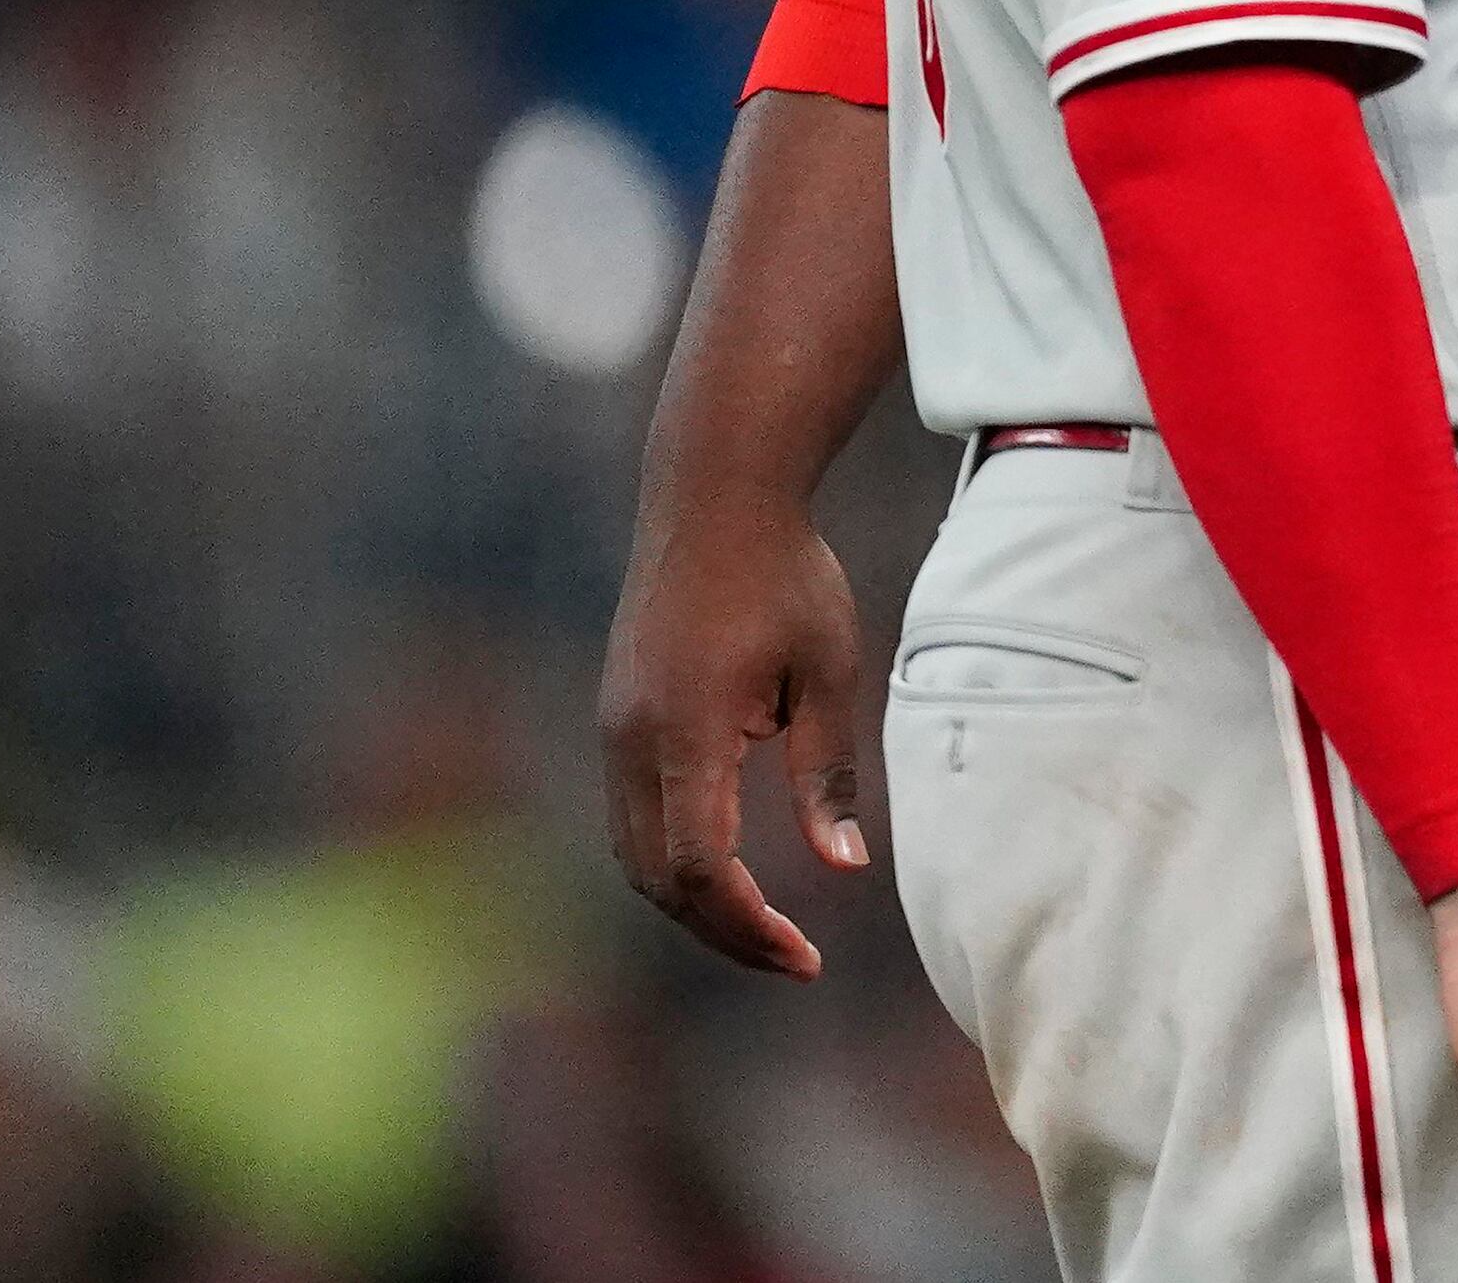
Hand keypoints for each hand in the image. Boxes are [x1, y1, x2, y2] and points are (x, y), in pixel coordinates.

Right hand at [596, 495, 870, 975]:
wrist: (715, 496)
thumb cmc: (786, 575)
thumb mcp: (830, 672)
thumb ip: (826, 776)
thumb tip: (843, 870)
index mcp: (687, 733)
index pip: (700, 869)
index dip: (749, 927)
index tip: (807, 958)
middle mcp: (632, 741)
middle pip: (659, 881)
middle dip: (725, 932)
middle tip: (795, 960)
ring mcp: (614, 731)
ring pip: (635, 857)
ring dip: (694, 904)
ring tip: (766, 929)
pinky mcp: (616, 719)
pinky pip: (632, 818)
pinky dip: (674, 861)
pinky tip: (728, 871)